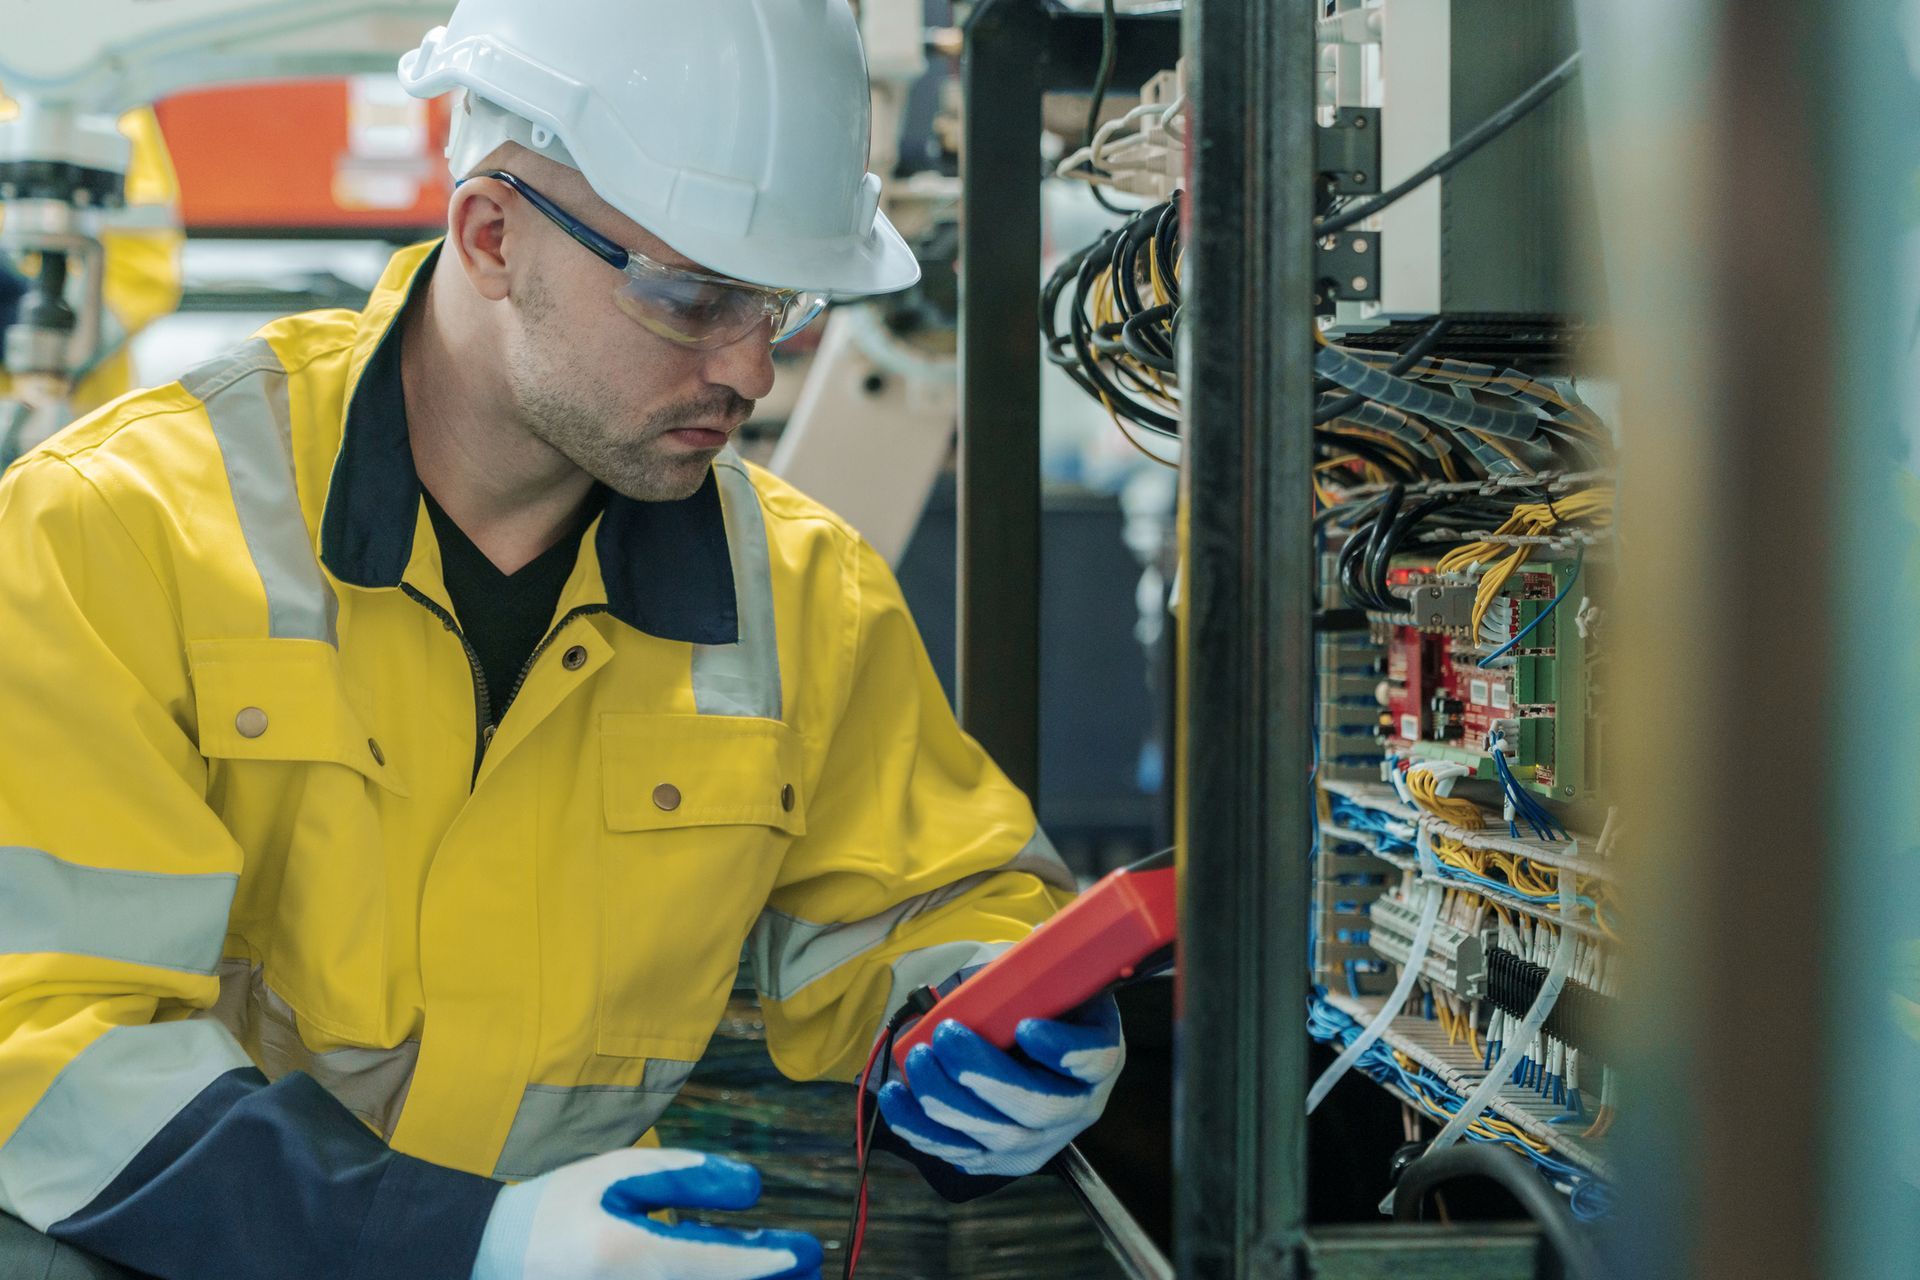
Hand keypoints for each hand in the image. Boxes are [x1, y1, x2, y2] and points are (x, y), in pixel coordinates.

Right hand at [471, 1148, 821, 1279]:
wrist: (493, 1257)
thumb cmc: (559, 1208)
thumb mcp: (618, 1175)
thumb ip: (686, 1177)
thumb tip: (754, 1186)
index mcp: (626, 1254)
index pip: (719, 1265)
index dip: (770, 1261)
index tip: (806, 1252)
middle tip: (807, 1267)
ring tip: (785, 1274)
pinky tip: (727, 1275)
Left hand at [875, 994, 1123, 1177]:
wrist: (1021, 1042)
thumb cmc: (1034, 1006)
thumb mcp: (1046, 982)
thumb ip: (1036, 973)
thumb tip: (1022, 949)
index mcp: (1098, 1056)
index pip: (1096, 1060)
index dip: (1064, 1049)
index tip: (1025, 1026)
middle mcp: (1076, 1107)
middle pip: (1041, 1108)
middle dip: (987, 1077)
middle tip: (946, 1037)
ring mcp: (1040, 1140)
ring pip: (999, 1138)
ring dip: (948, 1101)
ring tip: (916, 1059)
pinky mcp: (999, 1160)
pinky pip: (961, 1154)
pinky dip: (922, 1128)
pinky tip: (896, 1097)